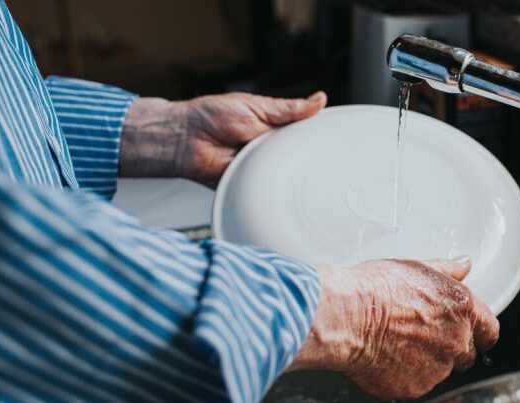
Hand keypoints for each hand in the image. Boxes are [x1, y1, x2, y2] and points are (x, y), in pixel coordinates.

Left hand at [120, 91, 326, 186]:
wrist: (183, 138)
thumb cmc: (211, 116)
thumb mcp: (256, 107)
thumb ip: (288, 109)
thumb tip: (320, 99)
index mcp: (273, 128)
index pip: (303, 134)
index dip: (318, 137)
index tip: (336, 139)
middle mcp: (269, 149)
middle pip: (298, 156)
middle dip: (308, 158)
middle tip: (322, 158)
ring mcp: (260, 167)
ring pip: (286, 174)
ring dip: (291, 171)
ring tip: (297, 168)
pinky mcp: (249, 184)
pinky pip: (268, 188)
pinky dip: (274, 187)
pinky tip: (282, 184)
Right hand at [289, 258, 499, 399]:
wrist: (347, 317)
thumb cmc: (376, 289)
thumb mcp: (416, 268)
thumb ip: (447, 270)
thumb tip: (464, 264)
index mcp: (462, 309)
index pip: (490, 330)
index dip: (481, 331)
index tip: (473, 332)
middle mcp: (456, 341)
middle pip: (468, 354)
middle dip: (453, 347)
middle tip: (425, 335)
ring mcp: (437, 368)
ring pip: (442, 370)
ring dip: (428, 361)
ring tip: (399, 343)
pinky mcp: (416, 387)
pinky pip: (418, 383)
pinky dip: (407, 374)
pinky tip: (388, 356)